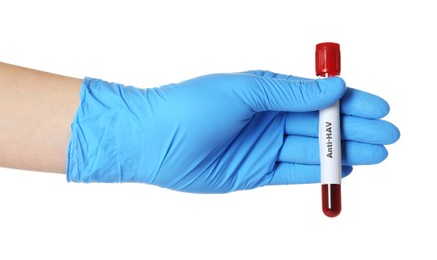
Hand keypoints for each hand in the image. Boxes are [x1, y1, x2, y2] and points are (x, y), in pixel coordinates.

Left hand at [67, 70, 399, 192]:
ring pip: (312, 149)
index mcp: (268, 92)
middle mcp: (269, 119)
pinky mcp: (255, 173)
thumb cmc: (192, 106)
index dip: (350, 101)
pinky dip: (318, 171)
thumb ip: (290, 92)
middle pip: (321, 124)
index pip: (318, 96)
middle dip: (356, 128)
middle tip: (388, 134)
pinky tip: (344, 168)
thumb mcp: (246, 90)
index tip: (379, 106)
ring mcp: (263, 147)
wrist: (153, 141)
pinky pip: (294, 173)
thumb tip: (335, 87)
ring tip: (377, 153)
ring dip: (345, 151)